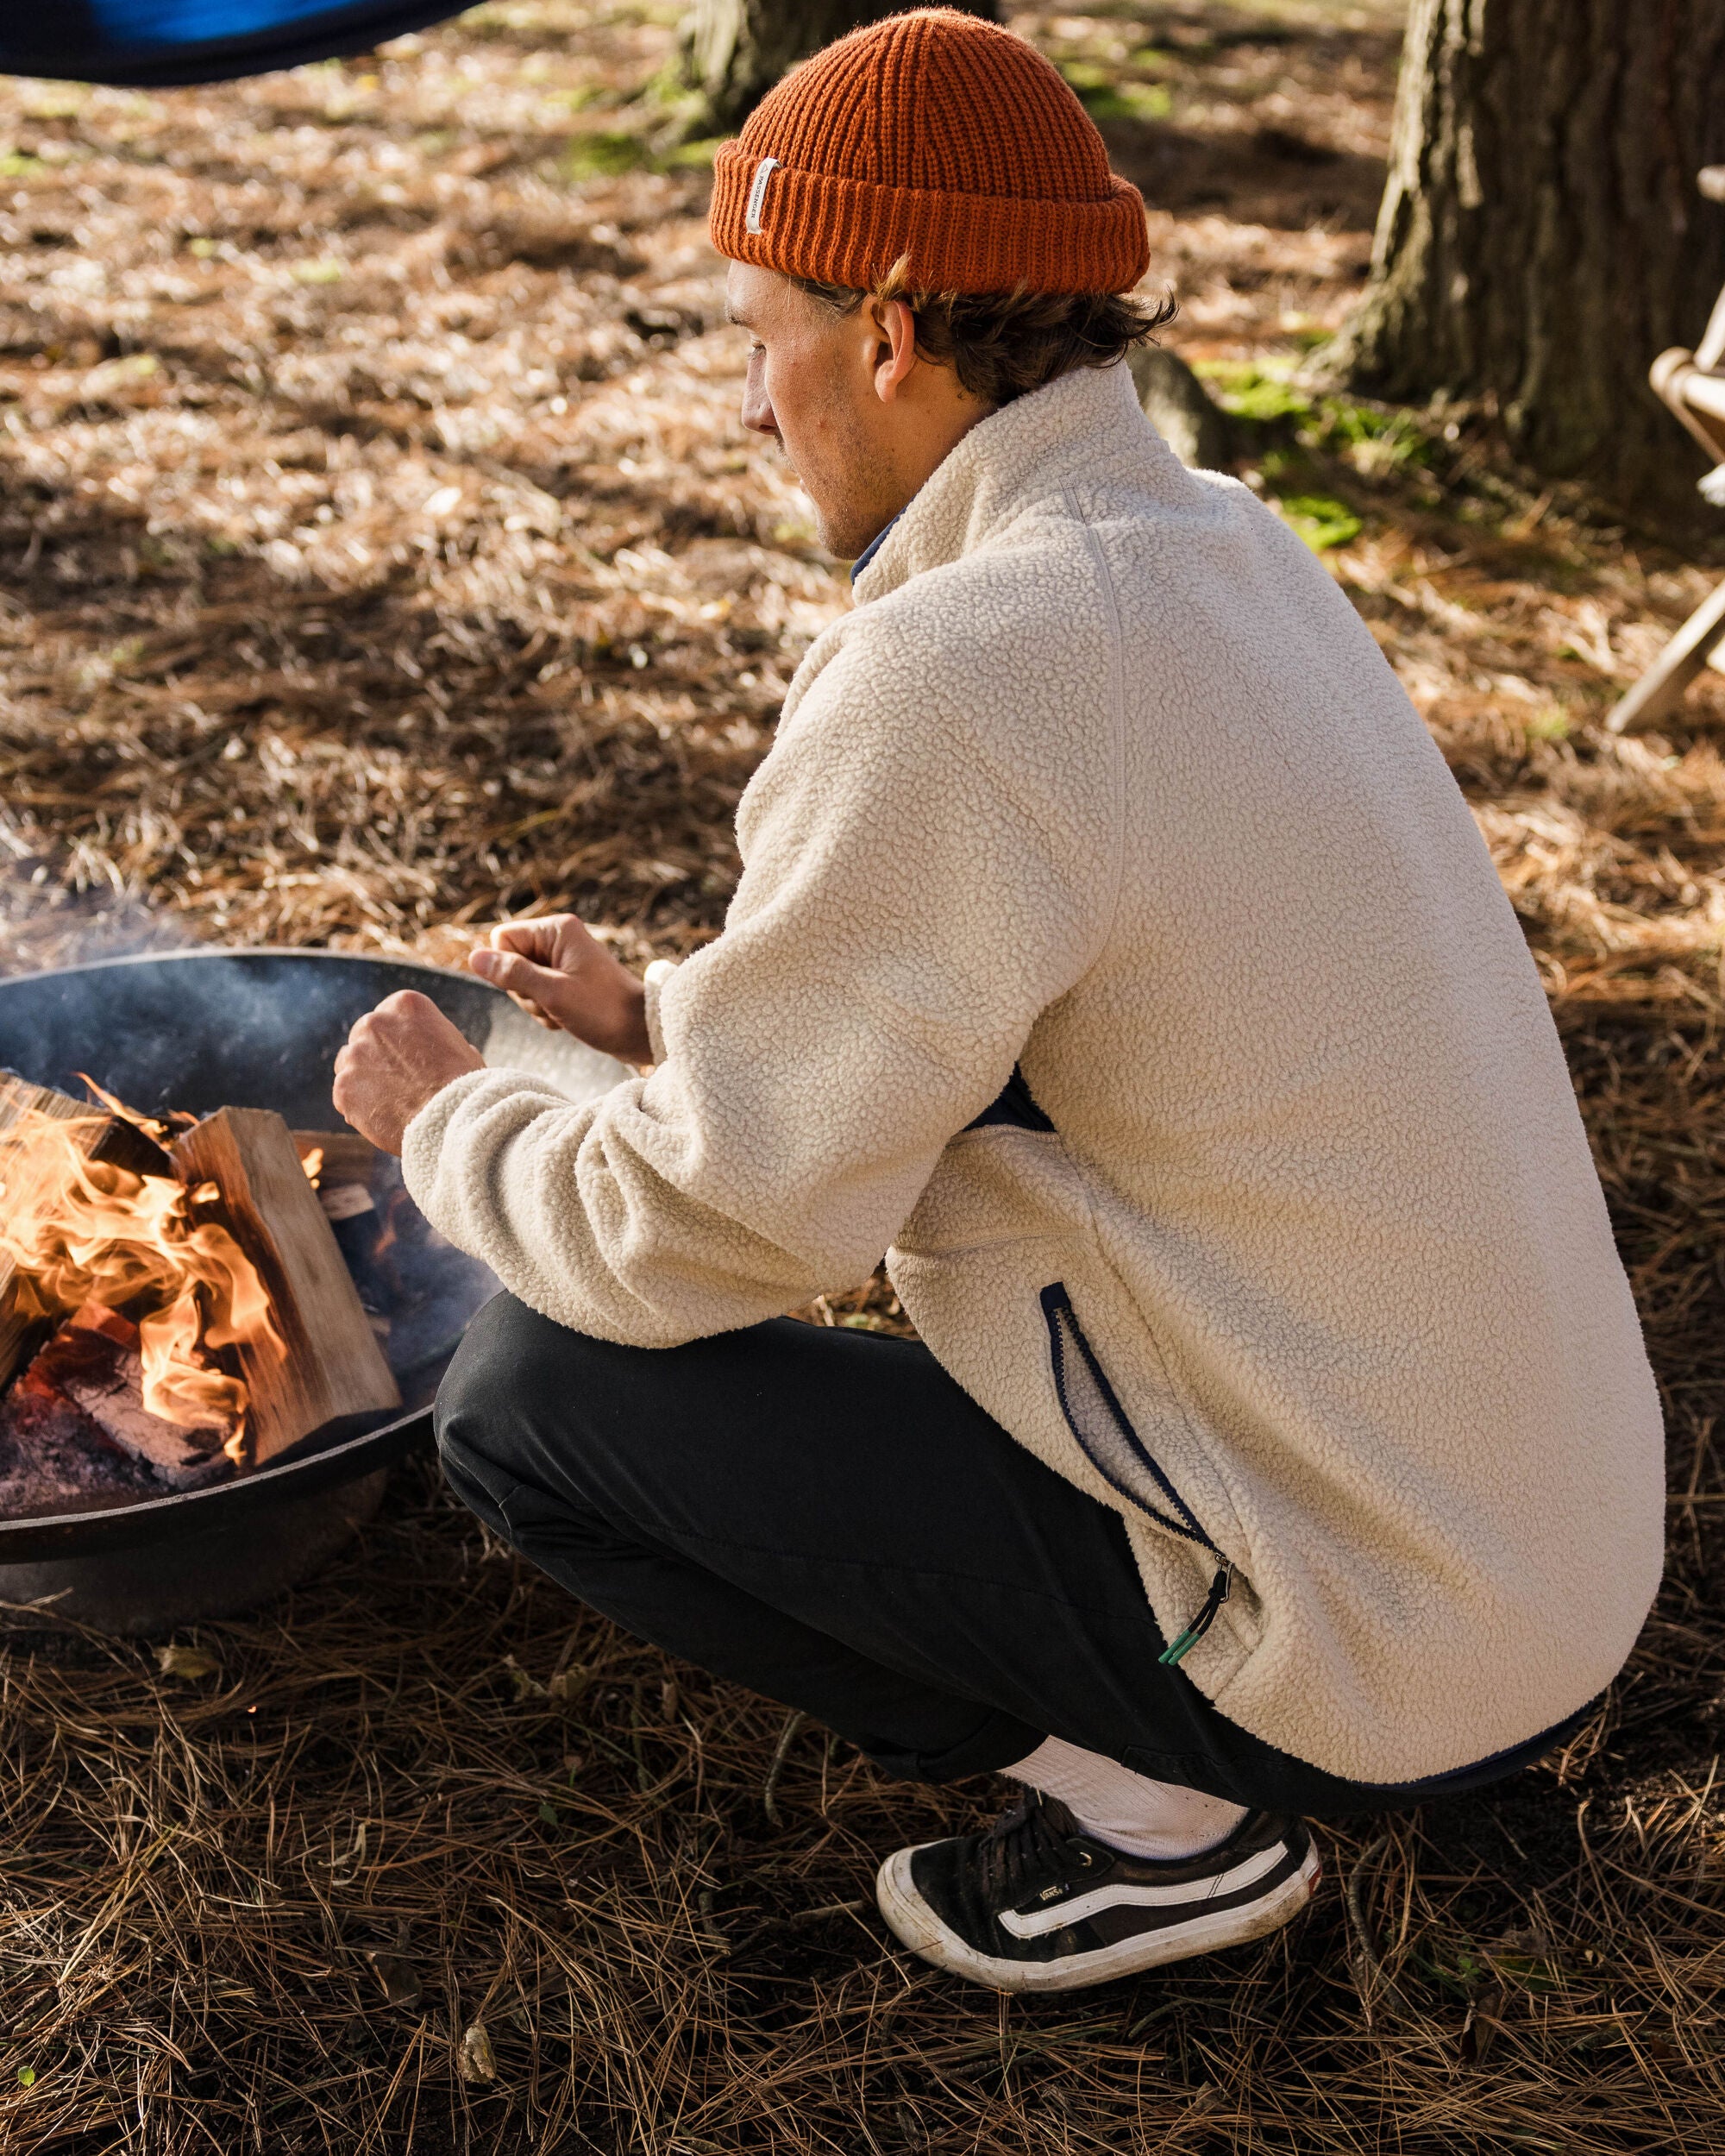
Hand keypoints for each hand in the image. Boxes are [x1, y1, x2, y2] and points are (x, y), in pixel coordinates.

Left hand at [332, 990, 485, 1153]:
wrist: (452, 1120)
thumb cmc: (464, 1085)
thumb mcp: (458, 1046)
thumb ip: (432, 1039)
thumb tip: (430, 1048)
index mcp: (406, 1005)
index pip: (389, 1015)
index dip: (399, 1038)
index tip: (409, 1057)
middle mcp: (375, 1022)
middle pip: (364, 1035)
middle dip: (376, 1055)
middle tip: (398, 1080)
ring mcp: (355, 1054)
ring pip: (349, 1064)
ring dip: (364, 1078)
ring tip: (391, 1101)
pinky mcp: (343, 1086)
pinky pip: (344, 1094)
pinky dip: (358, 1106)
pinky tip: (383, 1117)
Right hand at [467, 914, 651, 1063]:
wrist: (642, 1032)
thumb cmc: (604, 1011)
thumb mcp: (554, 994)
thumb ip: (513, 974)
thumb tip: (475, 958)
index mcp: (556, 930)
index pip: (501, 939)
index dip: (507, 968)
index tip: (533, 986)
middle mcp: (558, 939)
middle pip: (509, 963)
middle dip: (524, 991)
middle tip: (553, 1003)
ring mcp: (563, 960)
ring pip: (521, 983)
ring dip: (536, 1005)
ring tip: (564, 1012)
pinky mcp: (567, 979)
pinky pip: (537, 994)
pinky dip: (547, 1011)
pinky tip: (568, 1018)